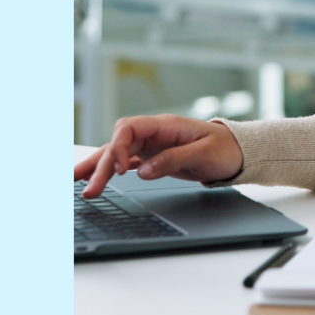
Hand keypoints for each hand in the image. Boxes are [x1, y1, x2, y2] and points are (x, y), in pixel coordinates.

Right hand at [74, 115, 243, 197]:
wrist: (239, 152)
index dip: (119, 148)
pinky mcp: (154, 158)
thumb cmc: (226, 148)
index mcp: (166, 125)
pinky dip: (110, 170)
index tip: (120, 170)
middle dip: (101, 164)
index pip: (129, 129)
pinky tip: (96, 179)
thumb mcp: (204, 154)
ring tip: (75, 181)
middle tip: (88, 189)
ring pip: (118, 153)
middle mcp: (155, 133)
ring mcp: (153, 145)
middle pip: (118, 143)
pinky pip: (126, 162)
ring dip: (98, 166)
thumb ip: (173, 160)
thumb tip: (143, 171)